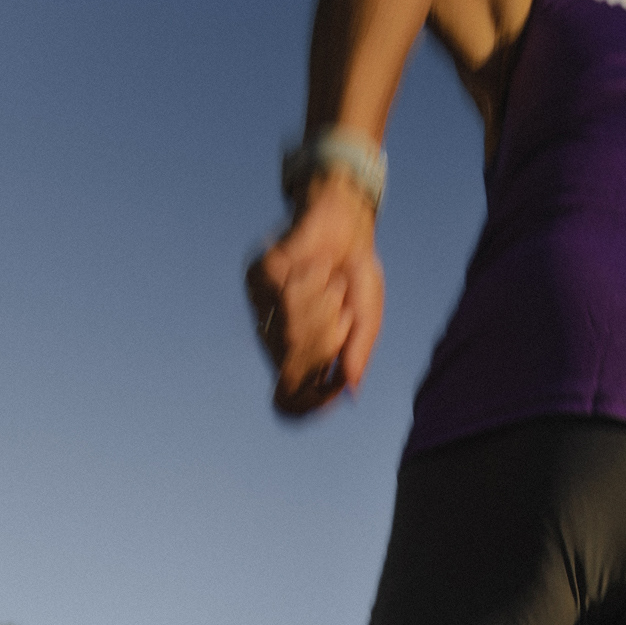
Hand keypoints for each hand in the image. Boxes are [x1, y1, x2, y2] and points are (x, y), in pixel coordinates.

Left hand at [245, 173, 384, 418]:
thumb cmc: (355, 273)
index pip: (292, 397)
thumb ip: (358, 351)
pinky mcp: (257, 277)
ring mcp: (263, 307)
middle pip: (296, 361)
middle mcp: (276, 337)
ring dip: (322, 305)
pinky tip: (317, 267)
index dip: (311, 402)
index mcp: (301, 354)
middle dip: (329, 337)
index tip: (332, 394)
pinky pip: (285, 292)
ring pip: (290, 327)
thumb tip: (351, 389)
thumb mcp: (367, 317)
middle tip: (342, 311)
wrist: (344, 222)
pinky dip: (311, 279)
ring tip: (331, 284)